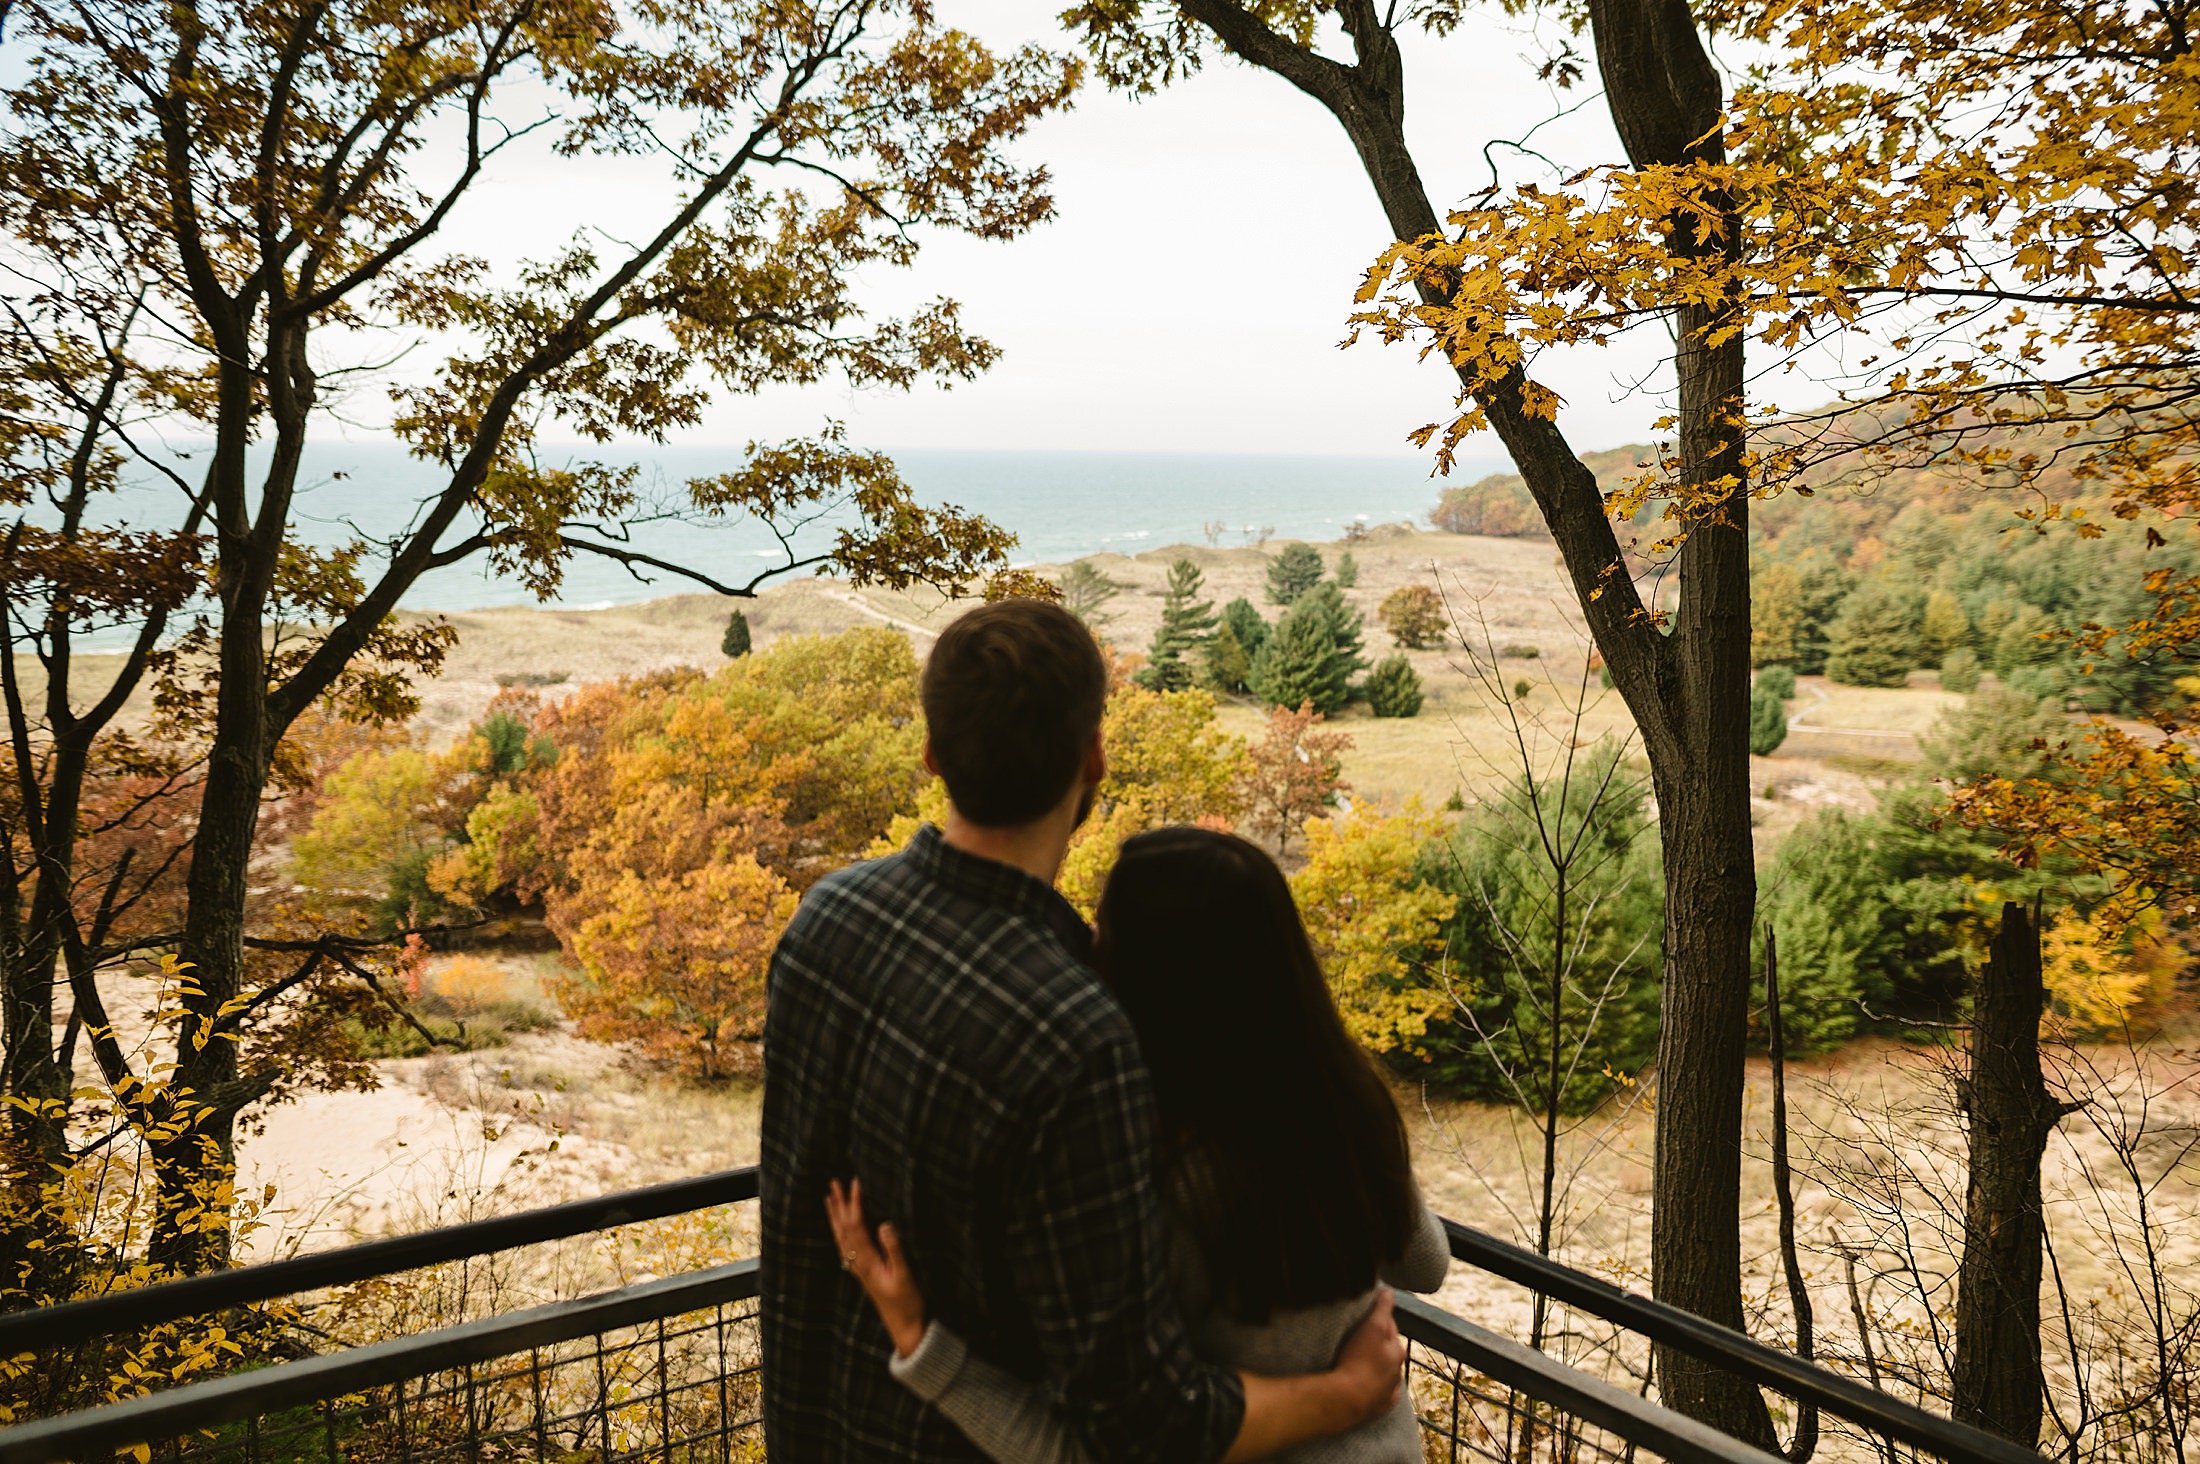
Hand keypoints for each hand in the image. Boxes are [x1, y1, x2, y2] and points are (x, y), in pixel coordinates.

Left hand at [825, 1178, 926, 1358]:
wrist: (904, 1326)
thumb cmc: (907, 1302)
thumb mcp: (905, 1275)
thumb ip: (895, 1250)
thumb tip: (885, 1224)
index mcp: (867, 1261)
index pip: (856, 1226)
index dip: (855, 1203)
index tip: (855, 1183)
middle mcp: (858, 1263)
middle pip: (844, 1229)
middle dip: (839, 1205)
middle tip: (833, 1182)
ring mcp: (859, 1268)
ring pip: (841, 1237)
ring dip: (836, 1216)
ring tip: (830, 1199)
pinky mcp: (863, 1272)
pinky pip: (845, 1246)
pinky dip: (840, 1231)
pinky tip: (840, 1229)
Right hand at [1332, 1288, 1404, 1424]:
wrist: (1347, 1399)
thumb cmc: (1358, 1359)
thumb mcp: (1372, 1326)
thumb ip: (1382, 1307)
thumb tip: (1389, 1291)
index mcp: (1397, 1349)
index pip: (1389, 1325)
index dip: (1376, 1317)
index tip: (1364, 1315)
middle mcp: (1397, 1369)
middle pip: (1388, 1348)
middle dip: (1378, 1342)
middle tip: (1357, 1336)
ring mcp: (1389, 1389)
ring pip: (1384, 1371)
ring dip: (1375, 1364)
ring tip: (1356, 1360)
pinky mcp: (1380, 1405)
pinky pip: (1379, 1392)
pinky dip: (1374, 1386)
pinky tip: (1363, 1382)